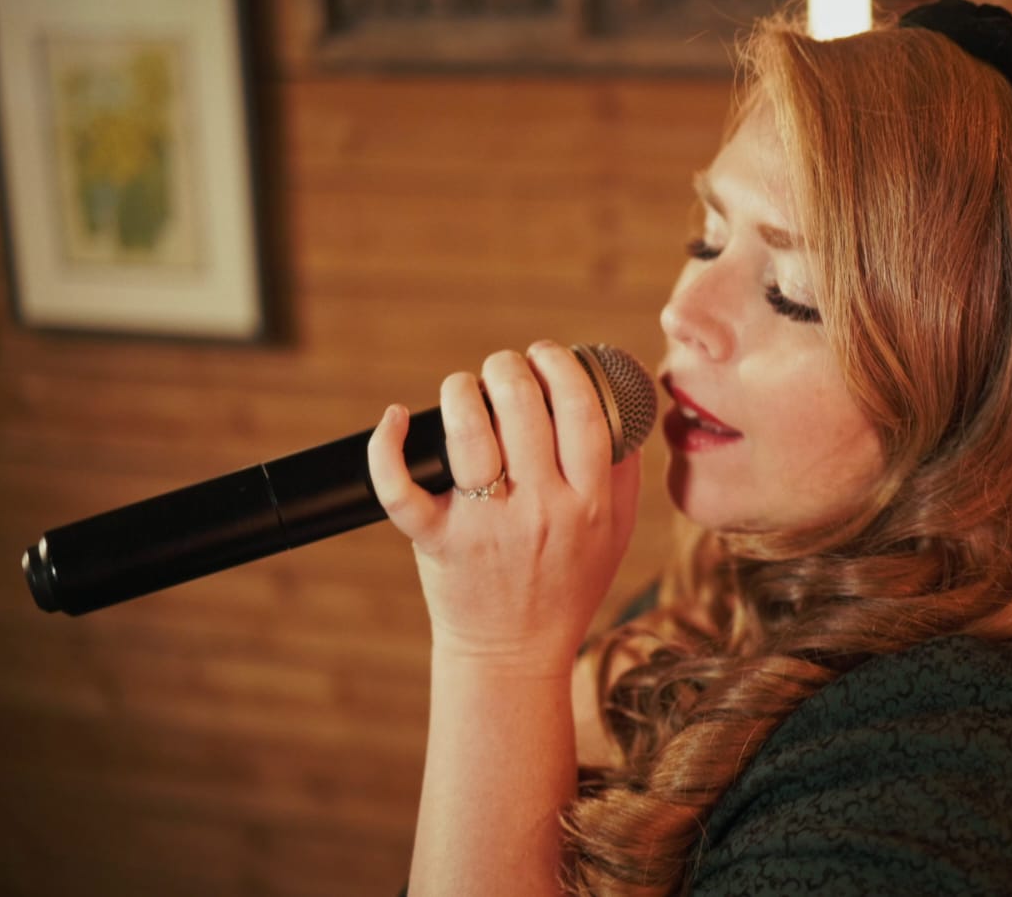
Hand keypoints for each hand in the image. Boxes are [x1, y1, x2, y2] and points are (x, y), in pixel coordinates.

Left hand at [366, 340, 641, 675]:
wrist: (514, 655)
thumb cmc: (567, 586)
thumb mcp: (616, 535)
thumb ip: (624, 474)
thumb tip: (621, 409)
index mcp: (588, 504)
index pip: (581, 411)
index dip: (562, 368)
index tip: (549, 356)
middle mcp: (540, 511)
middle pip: (523, 408)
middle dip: (508, 369)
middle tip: (503, 370)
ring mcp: (485, 528)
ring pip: (467, 432)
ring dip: (462, 391)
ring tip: (464, 389)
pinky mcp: (436, 543)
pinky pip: (401, 489)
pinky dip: (388, 447)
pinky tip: (393, 419)